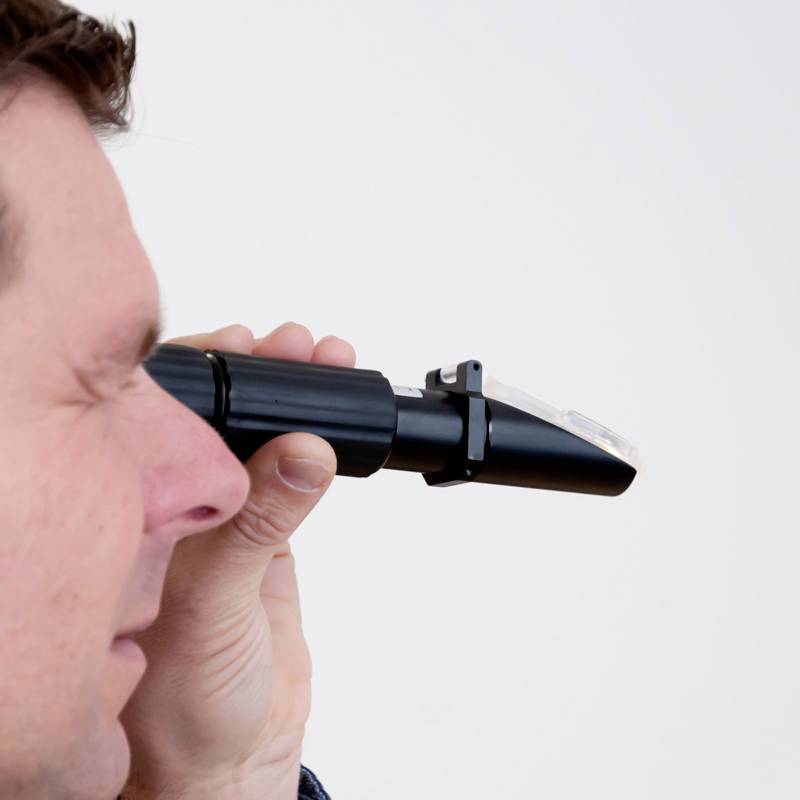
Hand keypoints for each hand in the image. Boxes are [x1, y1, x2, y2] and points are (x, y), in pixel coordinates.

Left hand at [120, 322, 355, 799]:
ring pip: (265, 440)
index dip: (211, 372)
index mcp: (141, 515)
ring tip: (329, 366)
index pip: (170, 419)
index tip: (252, 344)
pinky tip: (331, 424)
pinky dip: (318, 445)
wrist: (236, 755)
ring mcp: (231, 519)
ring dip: (298, 402)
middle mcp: (182, 508)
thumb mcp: (214, 606)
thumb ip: (258, 527)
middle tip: (305, 348)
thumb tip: (303, 454)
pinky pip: (296, 478)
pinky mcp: (270, 538)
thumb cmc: (188, 702)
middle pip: (225, 418)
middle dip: (266, 373)